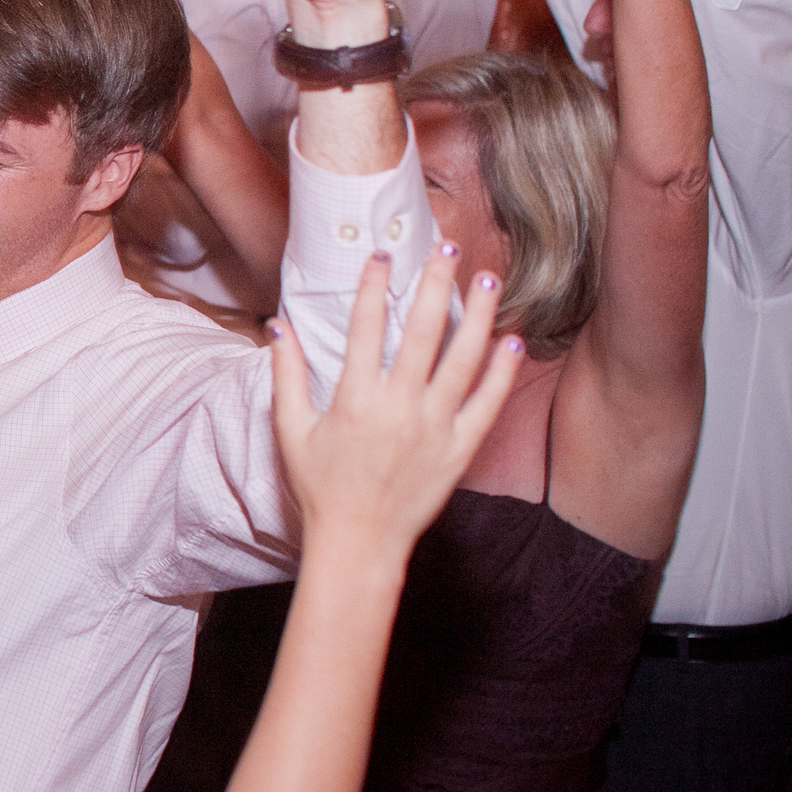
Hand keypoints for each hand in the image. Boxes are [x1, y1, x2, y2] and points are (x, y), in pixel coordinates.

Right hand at [270, 245, 522, 561]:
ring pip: (462, 360)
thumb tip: (279, 327)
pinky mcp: (459, 451)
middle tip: (445, 247)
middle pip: (421, 331)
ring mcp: (434, 429)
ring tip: (488, 279)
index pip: (365, 327)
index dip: (373, 285)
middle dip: (434, 283)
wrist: (358, 543)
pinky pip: (487, 405)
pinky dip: (502, 373)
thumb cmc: (319, 487)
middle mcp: (398, 408)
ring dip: (477, 315)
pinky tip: (512, 341)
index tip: (382, 254)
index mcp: (355, 400)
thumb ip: (286, 376)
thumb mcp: (291, 431)